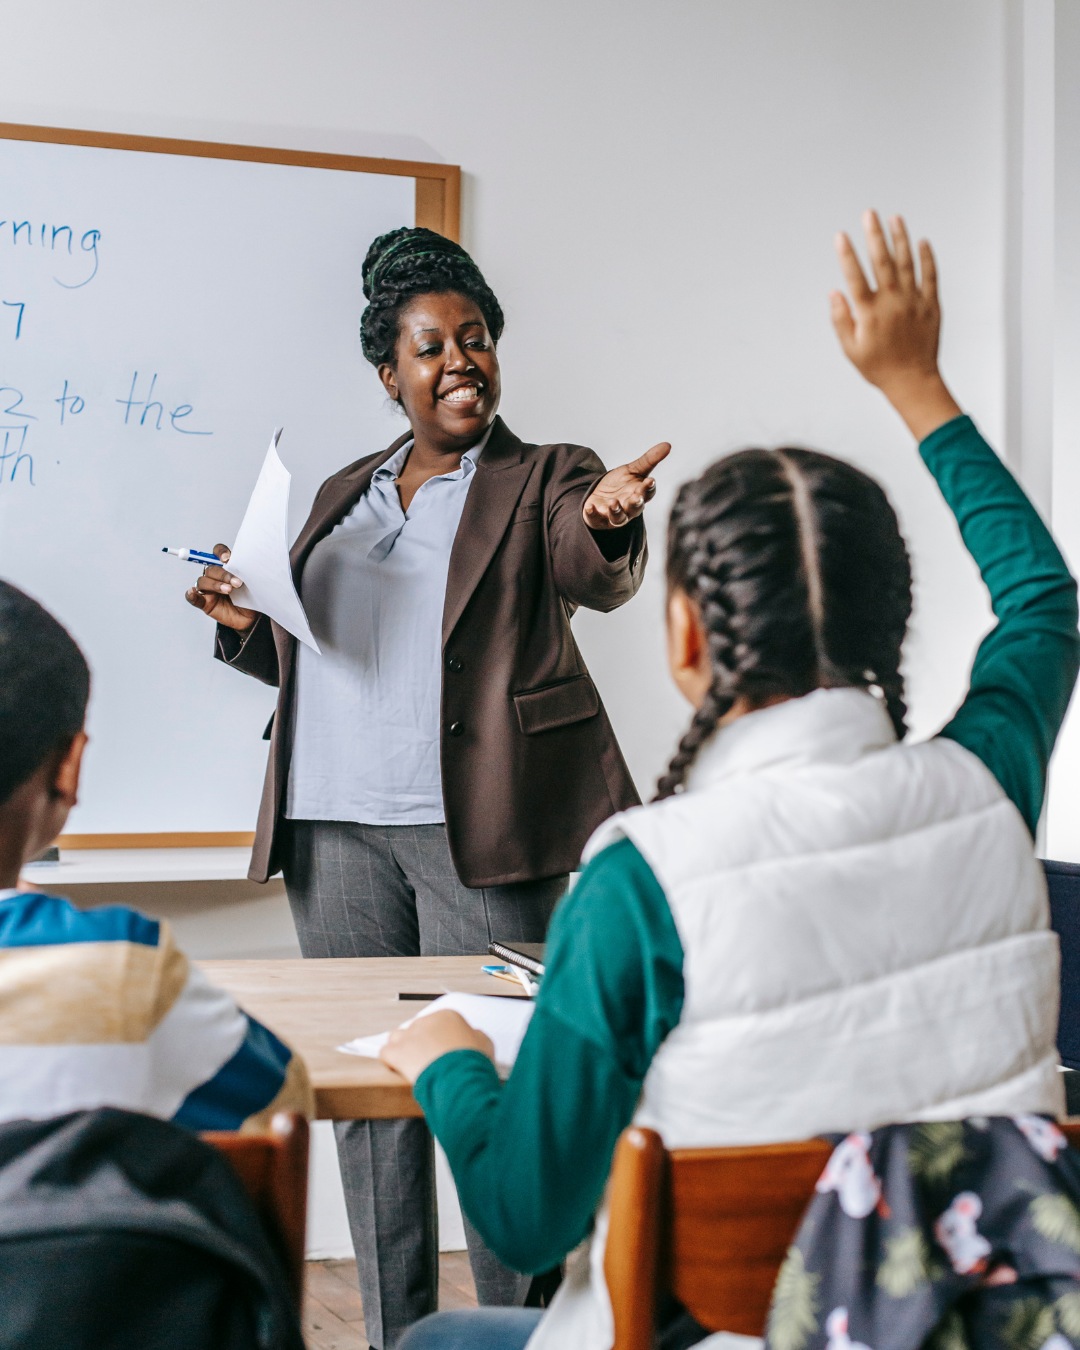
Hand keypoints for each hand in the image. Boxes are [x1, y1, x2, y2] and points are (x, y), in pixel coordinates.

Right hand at [185, 543, 257, 630]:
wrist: (251, 618)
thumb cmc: (251, 598)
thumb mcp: (251, 584)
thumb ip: (246, 573)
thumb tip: (247, 564)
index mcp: (226, 567)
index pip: (217, 553)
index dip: (220, 552)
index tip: (227, 558)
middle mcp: (215, 576)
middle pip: (211, 569)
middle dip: (224, 575)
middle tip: (237, 583)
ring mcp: (208, 590)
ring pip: (203, 581)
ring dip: (215, 585)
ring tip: (228, 590)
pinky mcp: (205, 603)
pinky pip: (194, 598)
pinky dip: (191, 594)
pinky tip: (192, 592)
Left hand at [379, 1010, 494, 1084]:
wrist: (459, 1077)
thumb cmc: (472, 1062)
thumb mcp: (484, 1044)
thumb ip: (475, 1036)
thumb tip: (473, 1036)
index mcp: (448, 1017)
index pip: (438, 1023)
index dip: (439, 1038)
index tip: (441, 1050)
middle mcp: (426, 1022)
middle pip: (418, 1030)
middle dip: (421, 1044)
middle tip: (428, 1060)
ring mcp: (410, 1036)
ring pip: (398, 1037)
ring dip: (402, 1049)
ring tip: (410, 1065)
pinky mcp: (397, 1051)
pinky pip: (385, 1052)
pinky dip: (389, 1061)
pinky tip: (396, 1069)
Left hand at [583, 442, 670, 529]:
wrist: (600, 496)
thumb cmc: (621, 484)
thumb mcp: (633, 469)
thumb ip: (649, 460)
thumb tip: (668, 444)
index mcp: (639, 494)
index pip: (648, 493)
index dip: (649, 488)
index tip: (650, 481)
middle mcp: (629, 508)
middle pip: (635, 508)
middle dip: (636, 503)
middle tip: (636, 497)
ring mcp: (614, 515)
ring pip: (618, 517)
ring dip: (616, 510)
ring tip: (612, 502)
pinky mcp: (598, 518)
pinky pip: (595, 518)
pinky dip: (592, 514)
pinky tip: (589, 507)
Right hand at [831, 211, 960, 440]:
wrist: (913, 381)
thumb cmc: (879, 368)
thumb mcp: (851, 349)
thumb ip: (841, 320)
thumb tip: (835, 293)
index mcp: (870, 313)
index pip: (855, 277)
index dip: (847, 255)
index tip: (841, 236)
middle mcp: (892, 303)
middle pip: (882, 262)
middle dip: (874, 235)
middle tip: (869, 214)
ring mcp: (913, 301)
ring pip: (907, 263)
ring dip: (900, 238)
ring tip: (895, 218)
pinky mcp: (930, 305)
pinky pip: (930, 275)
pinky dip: (927, 257)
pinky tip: (922, 241)